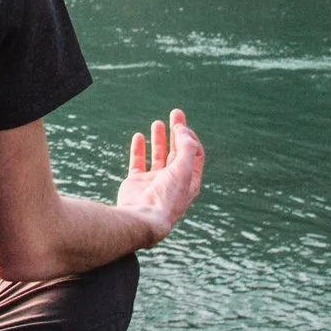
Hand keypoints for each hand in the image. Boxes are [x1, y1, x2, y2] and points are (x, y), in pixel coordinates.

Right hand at [115, 109, 202, 244]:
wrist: (143, 218)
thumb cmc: (167, 197)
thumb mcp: (183, 170)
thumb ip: (185, 148)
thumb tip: (182, 130)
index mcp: (189, 181)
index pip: (194, 154)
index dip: (190, 137)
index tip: (182, 126)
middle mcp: (172, 180)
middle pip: (177, 151)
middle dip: (177, 132)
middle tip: (175, 113)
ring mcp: (154, 181)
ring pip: (158, 155)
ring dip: (159, 138)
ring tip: (157, 122)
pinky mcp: (136, 182)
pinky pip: (138, 161)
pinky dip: (138, 149)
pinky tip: (139, 136)